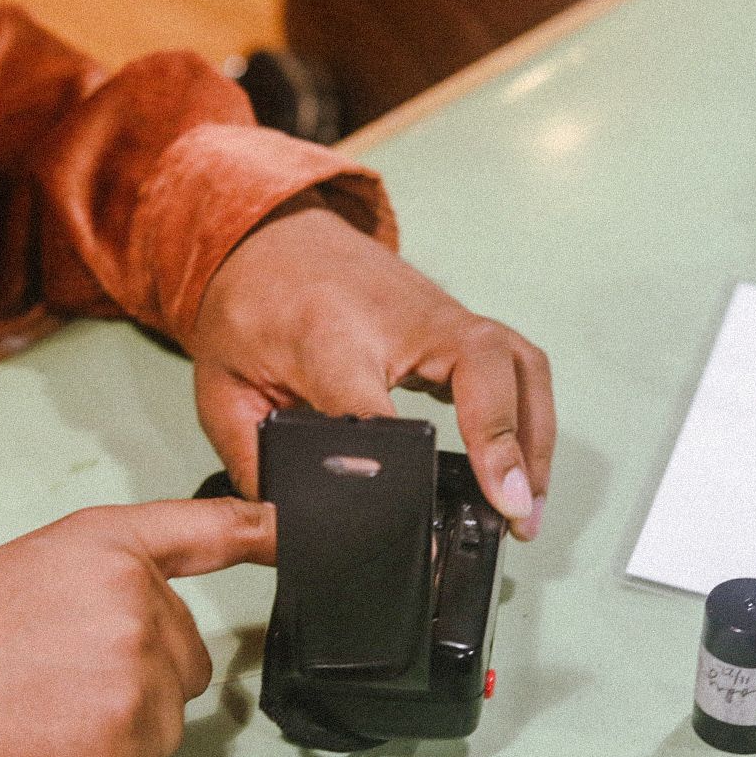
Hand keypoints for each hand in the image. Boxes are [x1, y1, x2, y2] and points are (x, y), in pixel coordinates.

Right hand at [0, 498, 273, 756]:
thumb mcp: (22, 576)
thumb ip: (95, 583)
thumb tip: (139, 614)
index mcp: (102, 547)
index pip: (201, 530)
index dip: (256, 531)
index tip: (290, 533)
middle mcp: (133, 599)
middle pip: (185, 657)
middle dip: (137, 683)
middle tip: (55, 687)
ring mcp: (138, 670)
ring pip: (165, 722)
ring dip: (115, 736)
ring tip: (40, 721)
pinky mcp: (132, 738)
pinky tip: (44, 754)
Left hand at [188, 204, 553, 538]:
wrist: (272, 236)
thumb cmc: (250, 306)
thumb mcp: (222, 385)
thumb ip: (254, 453)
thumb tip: (291, 520)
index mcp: (328, 339)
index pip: (373, 405)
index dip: (400, 465)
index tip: (418, 518)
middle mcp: (400, 320)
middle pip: (478, 370)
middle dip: (503, 442)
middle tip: (511, 513)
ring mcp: (440, 316)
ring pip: (516, 365)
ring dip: (533, 438)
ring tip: (528, 509)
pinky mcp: (460, 324)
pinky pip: (517, 366)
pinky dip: (532, 417)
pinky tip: (525, 471)